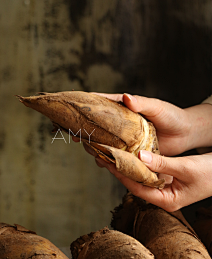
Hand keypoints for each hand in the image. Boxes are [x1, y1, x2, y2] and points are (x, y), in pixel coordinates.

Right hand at [73, 93, 211, 155]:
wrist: (185, 134)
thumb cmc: (172, 116)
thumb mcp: (157, 107)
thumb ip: (142, 103)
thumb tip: (126, 97)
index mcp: (125, 108)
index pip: (102, 104)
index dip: (86, 107)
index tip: (73, 111)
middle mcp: (122, 123)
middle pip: (98, 125)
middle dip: (85, 130)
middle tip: (74, 136)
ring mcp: (126, 138)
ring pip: (105, 141)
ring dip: (94, 146)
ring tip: (87, 150)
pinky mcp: (132, 151)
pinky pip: (117, 155)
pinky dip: (108, 158)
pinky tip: (102, 162)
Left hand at [95, 151, 211, 211]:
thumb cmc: (210, 173)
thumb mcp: (186, 167)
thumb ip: (162, 163)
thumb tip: (139, 156)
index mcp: (167, 201)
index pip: (138, 188)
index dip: (123, 176)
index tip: (111, 163)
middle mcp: (163, 197)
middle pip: (137, 184)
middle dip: (121, 171)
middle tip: (105, 157)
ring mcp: (165, 189)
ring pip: (141, 178)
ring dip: (129, 167)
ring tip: (113, 155)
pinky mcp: (167, 181)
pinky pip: (149, 173)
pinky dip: (140, 164)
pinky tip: (130, 155)